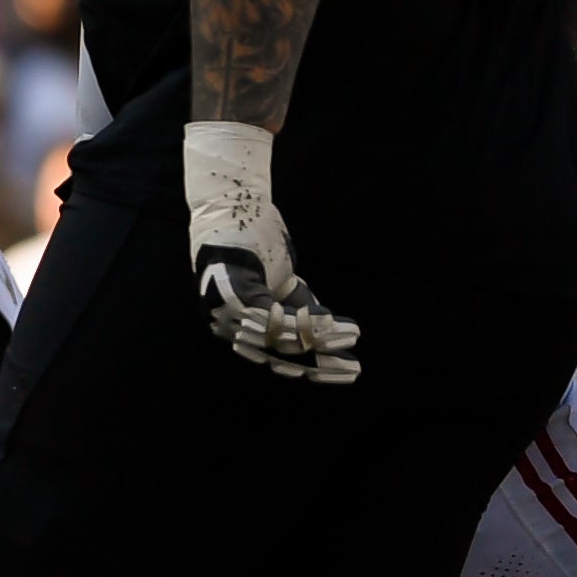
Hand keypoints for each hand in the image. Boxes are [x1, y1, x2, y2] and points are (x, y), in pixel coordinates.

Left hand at [181, 120, 359, 384]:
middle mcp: (230, 325)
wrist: (235, 205)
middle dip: (320, 361)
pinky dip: (288, 318)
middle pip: (279, 355)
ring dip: (311, 337)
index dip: (318, 366)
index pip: (282, 357)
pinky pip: (260, 312)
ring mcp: (223, 309)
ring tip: (344, 338)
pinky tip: (314, 320)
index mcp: (243, 326)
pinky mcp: (224, 288)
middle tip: (352, 368)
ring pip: (272, 336)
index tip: (350, 371)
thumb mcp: (285, 281)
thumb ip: (302, 305)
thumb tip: (330, 330)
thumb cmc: (256, 242)